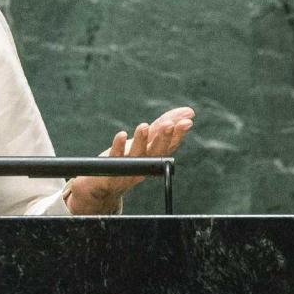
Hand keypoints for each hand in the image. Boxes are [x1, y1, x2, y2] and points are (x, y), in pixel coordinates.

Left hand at [67, 106, 194, 214]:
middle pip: (156, 151)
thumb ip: (165, 124)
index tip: (187, 122)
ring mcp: (128, 167)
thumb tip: (189, 111)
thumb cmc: (130, 157)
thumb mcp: (148, 139)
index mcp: (155, 155)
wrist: (103, 182)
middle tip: (169, 124)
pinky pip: (115, 157)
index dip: (179, 134)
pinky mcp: (110, 169)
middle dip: (163, 138)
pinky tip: (121, 135)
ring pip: (136, 154)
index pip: (170, 145)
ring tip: (143, 126)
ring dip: (140, 140)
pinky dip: (118, 146)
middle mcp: (144, 163)